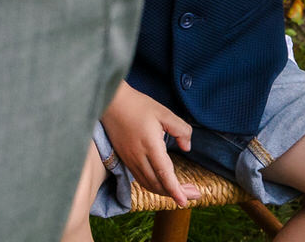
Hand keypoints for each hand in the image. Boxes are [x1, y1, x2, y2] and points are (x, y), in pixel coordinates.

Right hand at [100, 83, 200, 208]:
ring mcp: (129, 159)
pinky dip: (154, 185)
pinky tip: (163, 182)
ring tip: (182, 190)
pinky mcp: (124, 158)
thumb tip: (187, 147)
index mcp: (150, 145)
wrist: (110, 101)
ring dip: (165, 191)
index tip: (185, 202)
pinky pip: (140, 178)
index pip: (164, 175)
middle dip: (176, 194)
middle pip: (157, 184)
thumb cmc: (138, 105)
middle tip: (194, 194)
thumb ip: (181, 130)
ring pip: (148, 184)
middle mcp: (138, 156)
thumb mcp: (164, 113)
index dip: (176, 191)